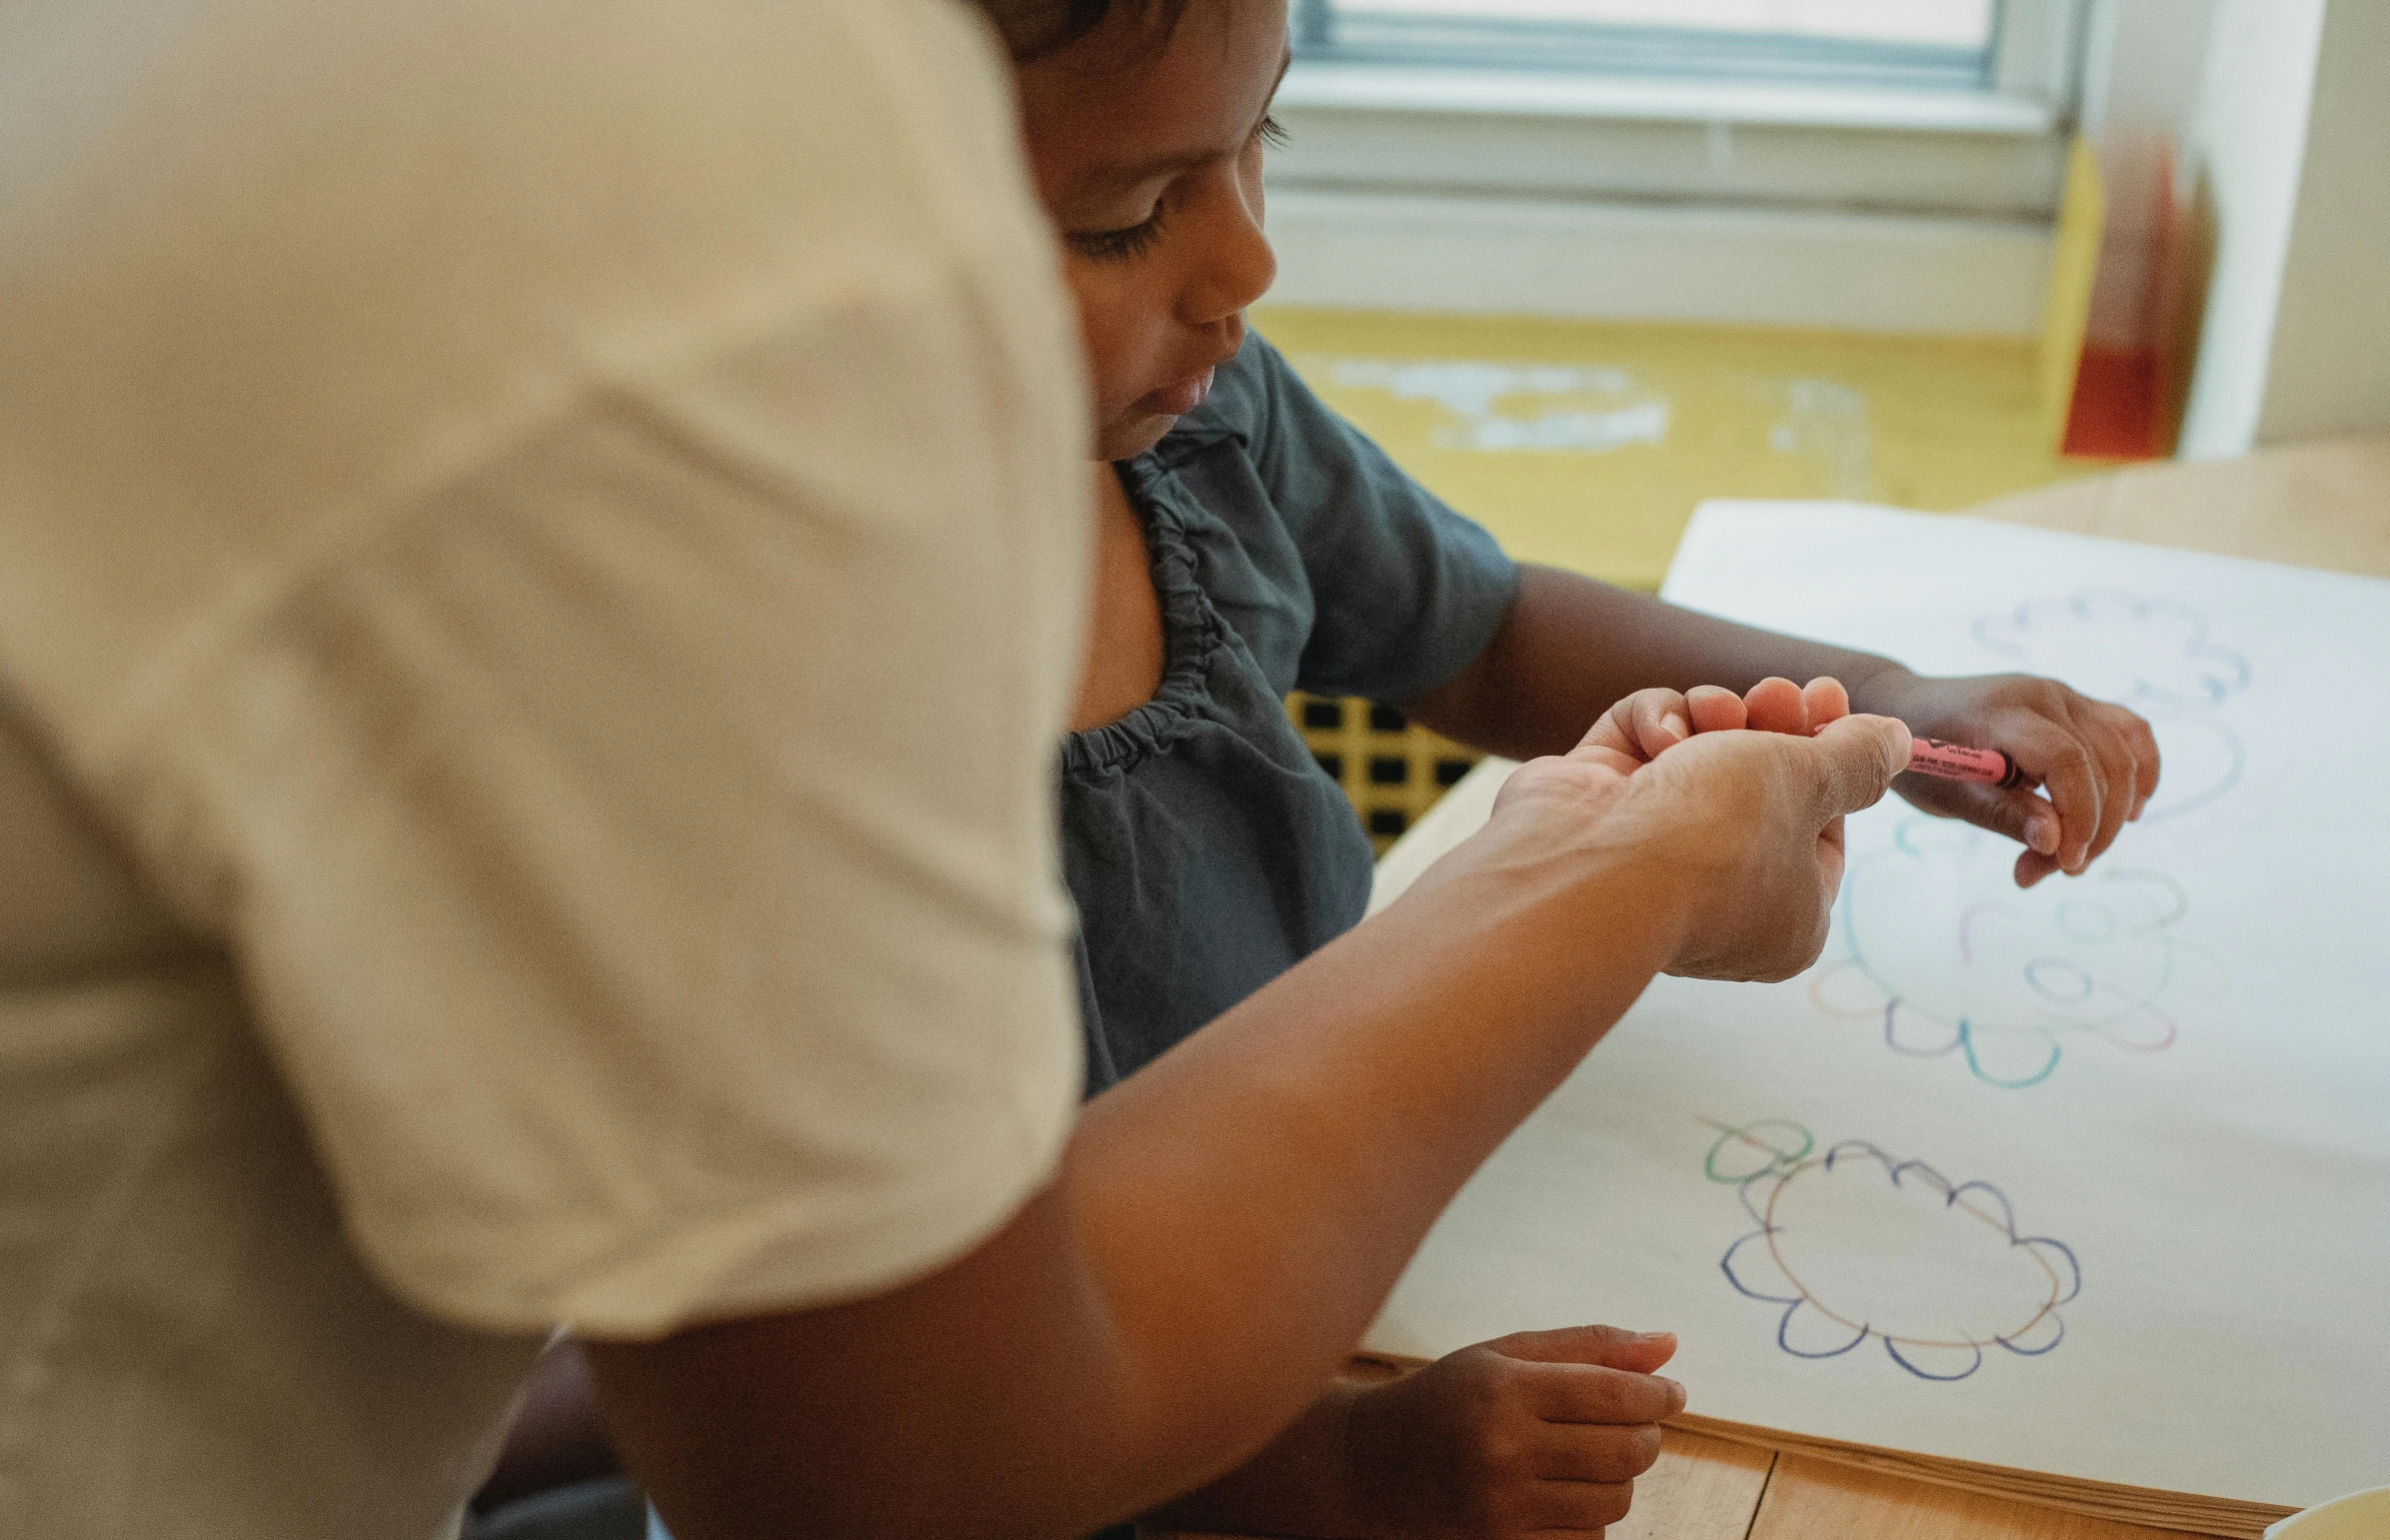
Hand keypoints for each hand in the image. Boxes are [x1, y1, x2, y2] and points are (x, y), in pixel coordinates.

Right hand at [1344, 1326, 1685, 1538]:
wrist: (1367, 1469)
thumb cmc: (1445, 1402)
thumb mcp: (1502, 1358)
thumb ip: (1587, 1347)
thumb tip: (1669, 1343)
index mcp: (1503, 1389)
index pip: (1616, 1395)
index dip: (1659, 1394)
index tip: (1672, 1392)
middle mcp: (1502, 1449)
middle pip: (1627, 1451)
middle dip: (1645, 1435)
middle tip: (1632, 1424)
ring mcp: (1503, 1507)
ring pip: (1616, 1500)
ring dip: (1618, 1478)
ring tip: (1587, 1457)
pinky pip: (1589, 1538)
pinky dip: (1589, 1515)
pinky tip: (1559, 1492)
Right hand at [1499, 678, 1904, 982]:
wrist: (1590, 863)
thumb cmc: (1716, 837)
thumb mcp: (1810, 780)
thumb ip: (1856, 757)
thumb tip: (1896, 741)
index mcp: (1785, 919)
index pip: (1821, 827)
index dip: (1829, 757)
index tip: (1830, 699)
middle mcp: (1716, 895)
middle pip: (1760, 788)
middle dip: (1771, 727)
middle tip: (1779, 693)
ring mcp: (1647, 852)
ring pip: (1697, 759)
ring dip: (1714, 719)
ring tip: (1715, 708)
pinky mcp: (1595, 810)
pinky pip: (1637, 749)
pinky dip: (1653, 727)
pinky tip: (1661, 733)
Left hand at [1854, 670, 2159, 886]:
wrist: (1910, 712)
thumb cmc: (1920, 757)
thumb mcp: (1946, 794)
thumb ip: (2002, 814)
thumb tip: (2056, 842)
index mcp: (2003, 711)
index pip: (2065, 759)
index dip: (2078, 816)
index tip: (2065, 863)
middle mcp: (2045, 695)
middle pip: (2103, 763)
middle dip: (2091, 830)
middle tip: (2046, 872)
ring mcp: (2067, 697)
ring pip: (2124, 755)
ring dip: (2112, 816)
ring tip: (2070, 856)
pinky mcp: (2081, 707)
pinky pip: (2131, 736)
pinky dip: (2140, 777)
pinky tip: (2128, 815)